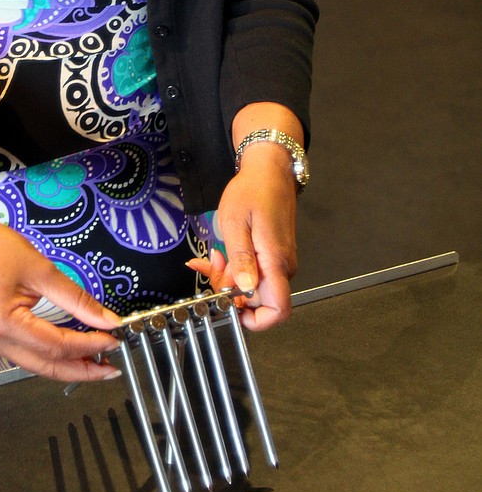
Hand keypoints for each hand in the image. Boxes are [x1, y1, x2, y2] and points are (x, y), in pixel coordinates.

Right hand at [0, 136, 121, 383]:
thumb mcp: (42, 270)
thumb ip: (77, 299)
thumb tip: (107, 320)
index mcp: (3, 324)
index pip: (56, 346)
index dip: (87, 346)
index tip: (112, 340)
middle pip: (45, 366)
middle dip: (81, 370)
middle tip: (110, 368)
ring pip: (34, 364)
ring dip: (66, 364)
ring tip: (95, 361)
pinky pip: (24, 354)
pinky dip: (48, 356)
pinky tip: (68, 352)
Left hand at [187, 150, 297, 332]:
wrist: (269, 170)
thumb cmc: (253, 191)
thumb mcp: (236, 223)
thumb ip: (240, 259)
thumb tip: (244, 290)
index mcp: (276, 262)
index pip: (278, 310)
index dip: (256, 321)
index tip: (231, 307)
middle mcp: (282, 267)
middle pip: (258, 300)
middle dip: (230, 291)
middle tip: (209, 267)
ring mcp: (279, 261)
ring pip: (253, 286)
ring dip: (229, 277)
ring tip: (212, 256)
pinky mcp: (273, 255)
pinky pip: (254, 272)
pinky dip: (235, 267)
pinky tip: (220, 253)